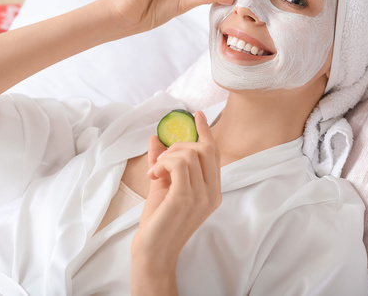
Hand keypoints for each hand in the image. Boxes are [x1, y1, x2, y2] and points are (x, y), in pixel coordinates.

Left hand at [131, 111, 221, 291]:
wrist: (153, 252)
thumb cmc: (159, 222)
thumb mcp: (163, 185)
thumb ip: (163, 162)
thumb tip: (156, 138)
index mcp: (213, 191)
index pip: (214, 154)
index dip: (206, 132)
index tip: (198, 115)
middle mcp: (212, 193)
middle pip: (205, 149)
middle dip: (180, 145)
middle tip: (162, 160)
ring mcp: (201, 196)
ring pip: (190, 153)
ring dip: (168, 155)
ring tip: (156, 170)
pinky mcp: (185, 198)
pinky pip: (179, 163)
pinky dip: (164, 162)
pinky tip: (155, 174)